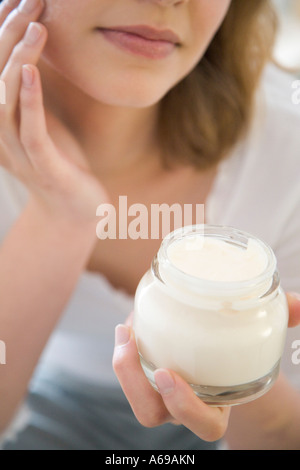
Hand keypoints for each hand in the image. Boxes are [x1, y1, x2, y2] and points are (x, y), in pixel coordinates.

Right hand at [0, 0, 107, 223]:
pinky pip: (31, 131)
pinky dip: (29, 100)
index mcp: (4, 122)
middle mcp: (3, 135)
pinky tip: (32, 72)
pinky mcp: (44, 166)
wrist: (76, 212)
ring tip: (35, 28)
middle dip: (8, 37)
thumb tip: (33, 57)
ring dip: (18, 62)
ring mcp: (21, 152)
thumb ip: (35, 94)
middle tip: (30, 1)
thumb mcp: (47, 123)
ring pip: (6, 101)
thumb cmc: (63, 164)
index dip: (0, 33)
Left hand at [113, 292, 299, 441]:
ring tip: (126, 328)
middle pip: (151, 414)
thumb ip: (277, 321)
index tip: (170, 374)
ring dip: (124, 365)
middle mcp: (183, 405)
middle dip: (135, 385)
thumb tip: (296, 303)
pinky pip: (129, 371)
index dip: (186, 406)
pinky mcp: (146, 373)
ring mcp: (161, 392)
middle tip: (132, 343)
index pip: (204, 424)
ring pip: (134, 395)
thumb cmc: (239, 352)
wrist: (218, 357)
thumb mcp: (258, 339)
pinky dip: (125, 348)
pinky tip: (130, 321)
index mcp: (216, 406)